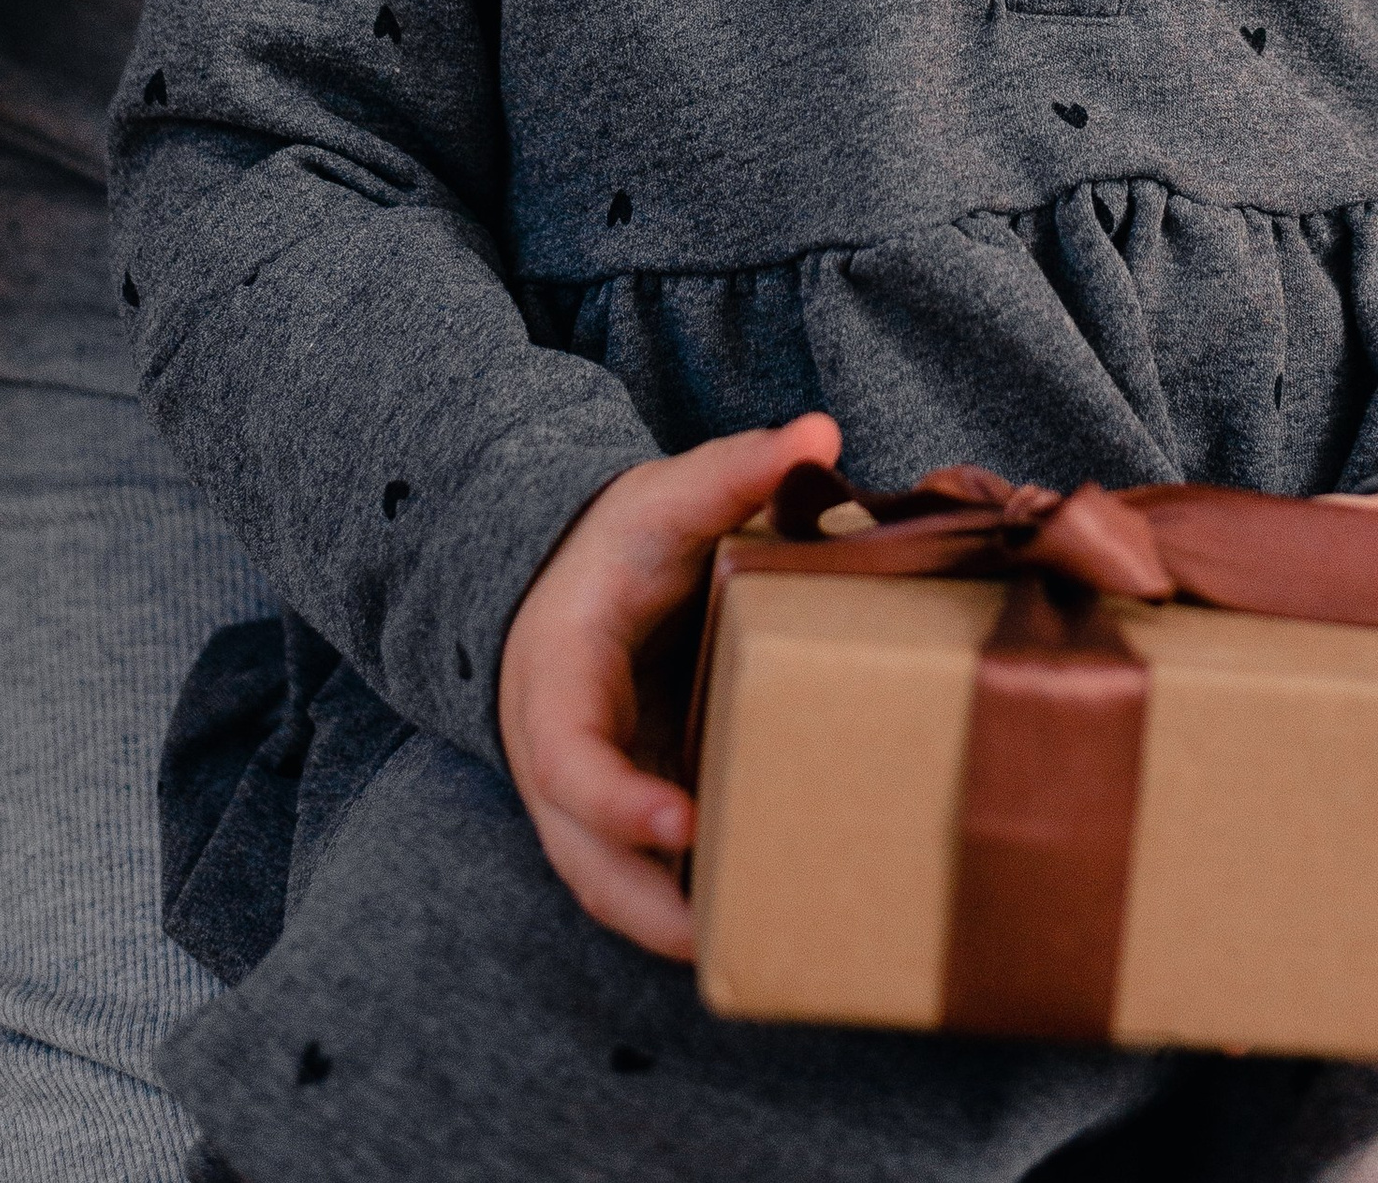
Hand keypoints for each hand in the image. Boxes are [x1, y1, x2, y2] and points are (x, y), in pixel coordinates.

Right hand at [497, 413, 839, 959]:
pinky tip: (763, 924)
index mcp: (558, 678)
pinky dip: (690, 910)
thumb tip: (820, 432)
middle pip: (588, 858)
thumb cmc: (620, 542)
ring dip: (676, 927)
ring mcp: (584, 800)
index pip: (571, 758)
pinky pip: (643, 881)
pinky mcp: (622, 817)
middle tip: (735, 932)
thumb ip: (734, 469)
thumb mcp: (665, 496)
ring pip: (614, 887)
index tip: (684, 821)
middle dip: (655, 906)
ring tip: (766, 946)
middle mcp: (557, 758)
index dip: (621, 800)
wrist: (571, 578)